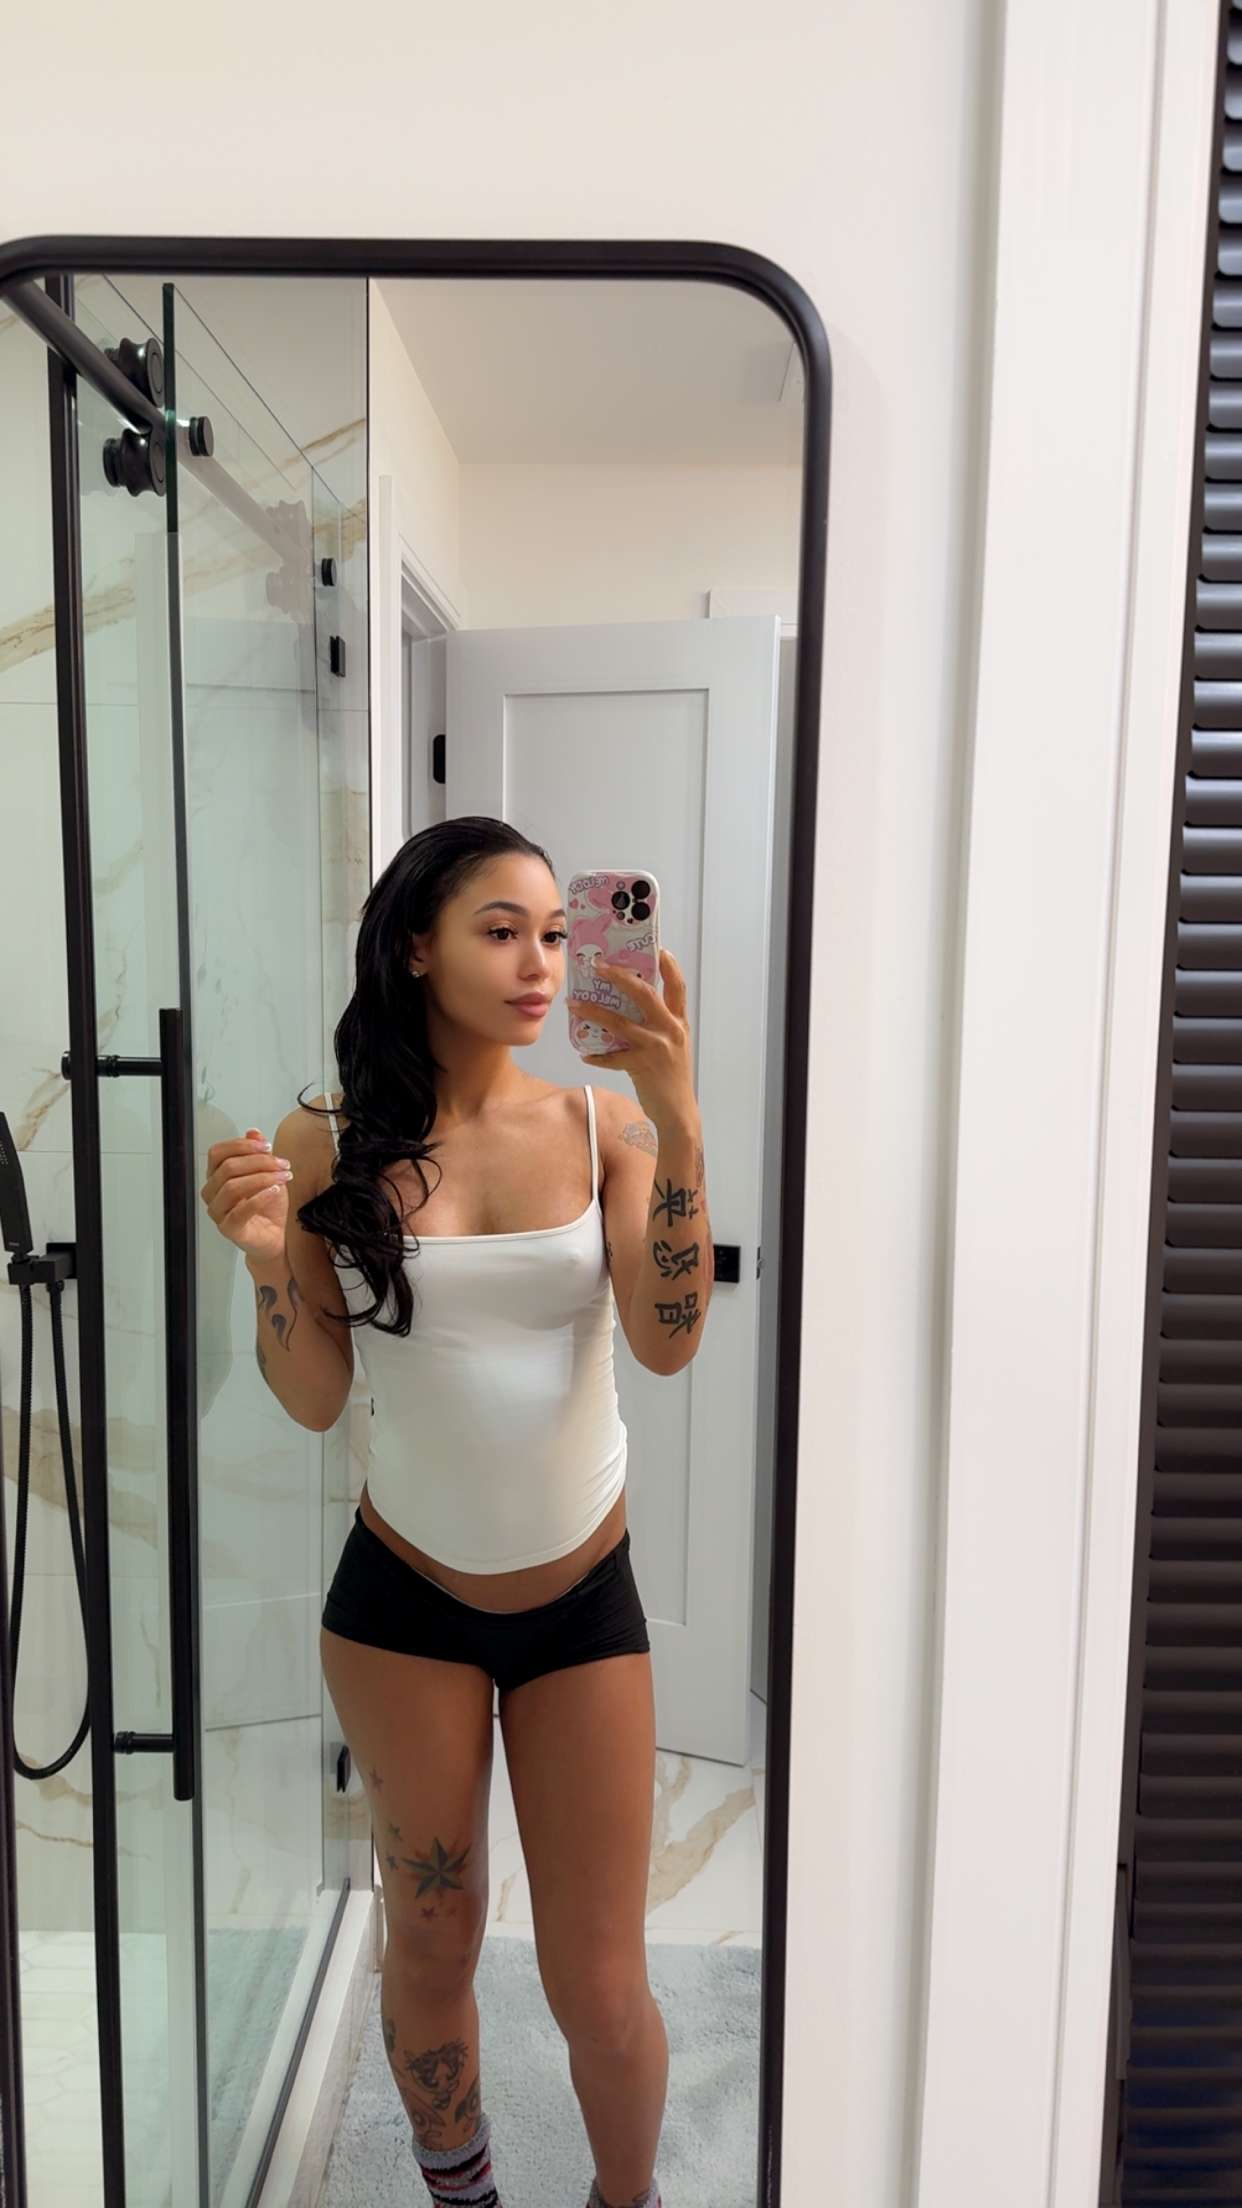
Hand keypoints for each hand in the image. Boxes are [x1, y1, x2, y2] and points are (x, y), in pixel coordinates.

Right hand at [200, 1128, 292, 1261]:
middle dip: (259, 1162)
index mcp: (216, 1176)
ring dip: (263, 1178)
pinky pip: (240, 1210)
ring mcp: (217, 1212)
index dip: (241, 1145)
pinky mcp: (228, 1229)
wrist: (276, 1237)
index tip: (267, 1146)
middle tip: (283, 1163)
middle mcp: (212, 1193)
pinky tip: (276, 1191)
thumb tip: (253, 1132)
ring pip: (233, 1187)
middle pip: (228, 1168)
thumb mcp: (268, 1174)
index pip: (218, 1153)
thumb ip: (258, 1154)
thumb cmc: (269, 1206)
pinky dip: (260, 1197)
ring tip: (284, 1177)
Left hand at [566, 948, 698, 1127]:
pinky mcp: (642, 1066)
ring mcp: (656, 1048)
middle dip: (620, 977)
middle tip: (598, 965)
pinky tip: (584, 1053)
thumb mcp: (674, 1046)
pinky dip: (596, 1055)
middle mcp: (670, 1031)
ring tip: (574, 1004)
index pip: (678, 988)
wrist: (679, 1113)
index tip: (659, 949)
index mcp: (680, 1023)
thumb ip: (660, 1026)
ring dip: (594, 1011)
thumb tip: (630, 1008)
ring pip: (620, 1023)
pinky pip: (612, 1057)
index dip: (670, 967)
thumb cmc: (673, 1077)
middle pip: (645, 995)